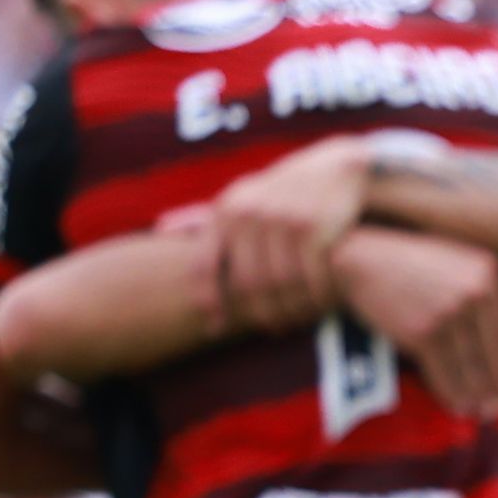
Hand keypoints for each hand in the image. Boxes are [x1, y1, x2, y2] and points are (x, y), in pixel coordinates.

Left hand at [210, 136, 377, 330]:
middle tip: (271, 329)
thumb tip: (160, 229)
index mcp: (225, 209)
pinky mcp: (313, 228)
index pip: (204, 265)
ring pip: (279, 284)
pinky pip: (310, 277)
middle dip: (259, 312)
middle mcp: (248, 213)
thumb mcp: (240, 196)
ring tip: (296, 321)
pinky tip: (322, 305)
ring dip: (291, 309)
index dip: (208, 301)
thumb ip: (202, 217)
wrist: (336, 169)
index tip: (214, 328)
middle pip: (246, 282)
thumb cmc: (281, 191)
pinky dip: (317, 297)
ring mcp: (281, 220)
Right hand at [329, 227, 497, 418]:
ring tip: (481, 414)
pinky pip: (445, 372)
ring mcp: (450, 312)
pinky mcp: (424, 332)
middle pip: (492, 352)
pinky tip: (457, 407)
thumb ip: (479, 299)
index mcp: (487, 274)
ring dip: (477, 396)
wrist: (361, 259)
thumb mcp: (455, 266)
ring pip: (471, 366)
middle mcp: (474, 292)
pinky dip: (452, 394)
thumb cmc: (409, 266)